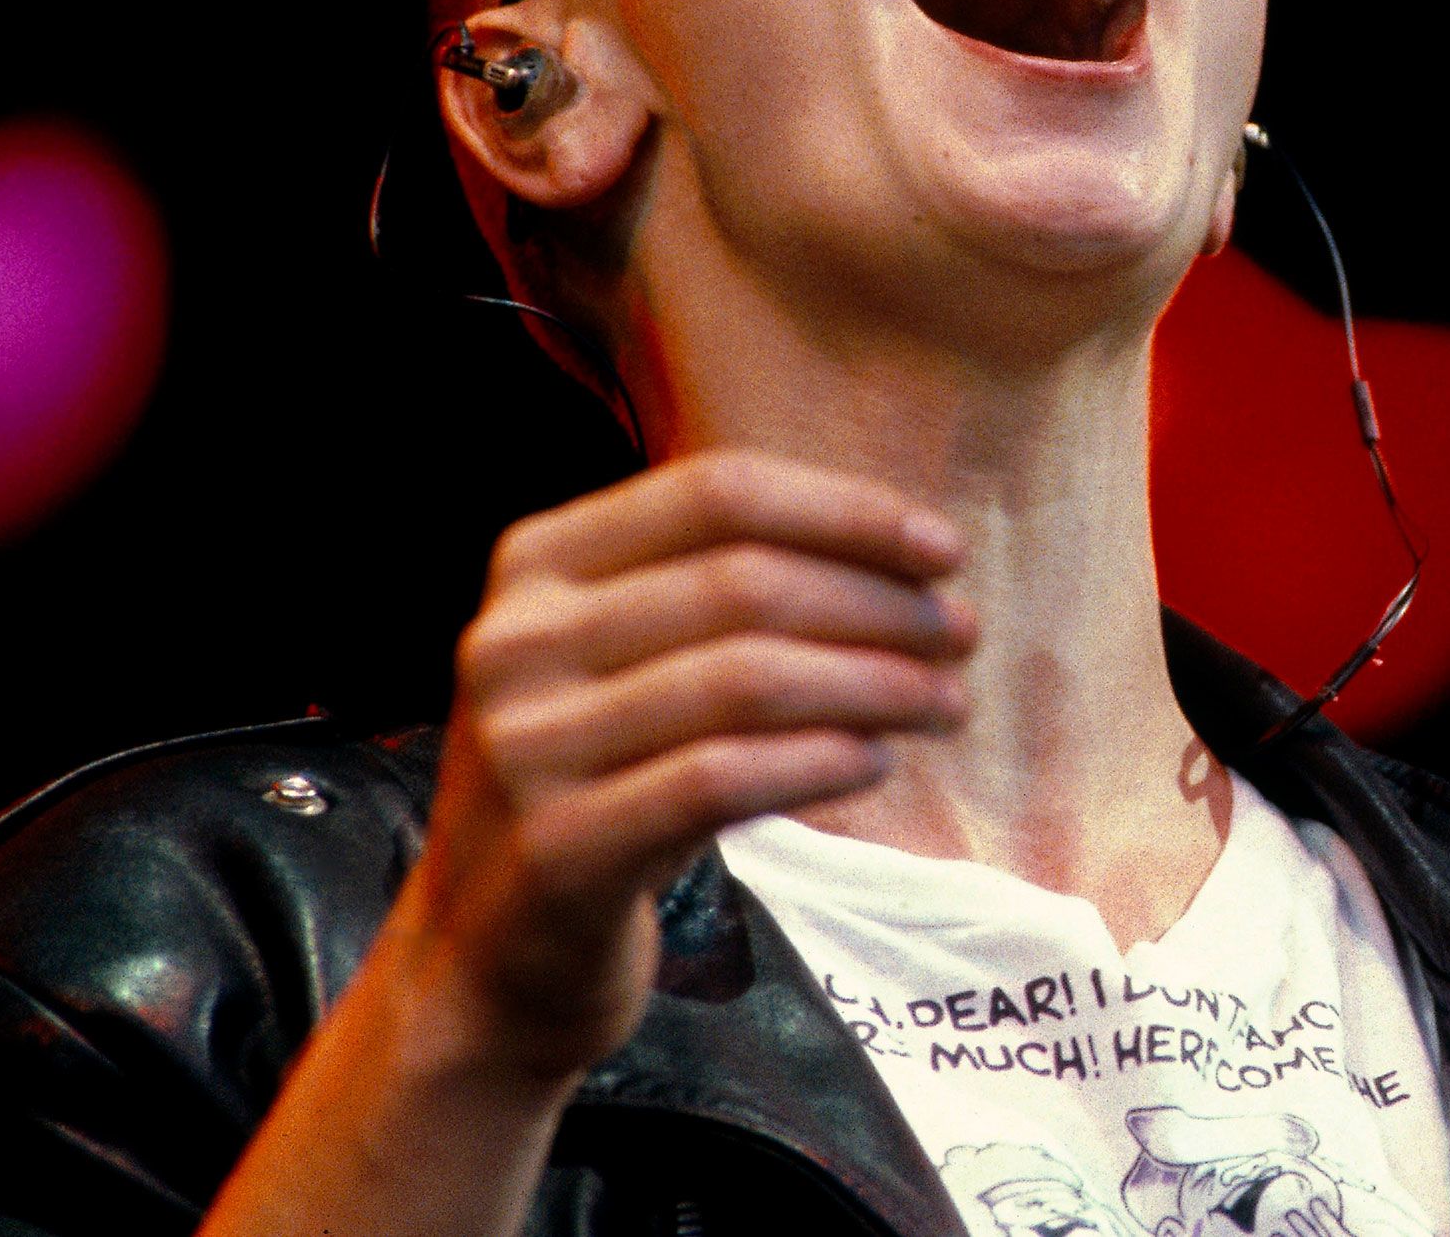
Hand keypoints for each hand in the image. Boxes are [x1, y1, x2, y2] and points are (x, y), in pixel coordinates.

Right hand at [392, 450, 973, 1081]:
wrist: (488, 956)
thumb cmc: (605, 784)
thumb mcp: (635, 661)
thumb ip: (731, 589)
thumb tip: (914, 555)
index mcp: (537, 565)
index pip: (717, 492)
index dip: (847, 512)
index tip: (944, 551)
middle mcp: (514, 642)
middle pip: (743, 582)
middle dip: (878, 604)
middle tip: (961, 636)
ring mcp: (524, 747)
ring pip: (745, 679)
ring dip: (874, 684)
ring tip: (947, 703)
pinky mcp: (556, 848)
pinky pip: (721, 780)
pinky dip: (820, 760)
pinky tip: (878, 761)